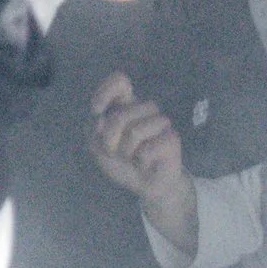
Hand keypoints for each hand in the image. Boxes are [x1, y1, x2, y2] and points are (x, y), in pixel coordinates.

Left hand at [87, 71, 196, 246]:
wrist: (146, 185)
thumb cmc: (122, 162)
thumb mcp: (98, 147)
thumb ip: (94, 130)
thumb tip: (100, 119)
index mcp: (125, 104)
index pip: (119, 81)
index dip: (106, 92)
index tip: (96, 110)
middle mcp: (144, 109)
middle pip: (120, 115)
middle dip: (110, 140)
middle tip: (117, 152)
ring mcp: (160, 122)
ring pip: (135, 131)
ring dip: (126, 152)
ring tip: (132, 158)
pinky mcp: (172, 138)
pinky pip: (148, 148)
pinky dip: (140, 161)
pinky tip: (145, 163)